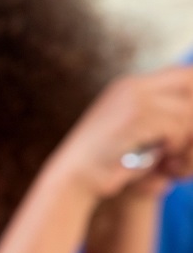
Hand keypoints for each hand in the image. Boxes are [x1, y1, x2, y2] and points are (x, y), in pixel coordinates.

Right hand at [44, 66, 192, 199]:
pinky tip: (160, 156)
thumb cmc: (105, 162)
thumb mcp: (131, 130)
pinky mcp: (134, 118)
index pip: (184, 74)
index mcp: (129, 86)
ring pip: (186, 111)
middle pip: (190, 84)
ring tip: (171, 154)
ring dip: (185, 138)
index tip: (189, 126)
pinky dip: (174, 146)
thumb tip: (190, 112)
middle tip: (184, 143)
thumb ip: (156, 114)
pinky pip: (175, 128)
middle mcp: (131, 86)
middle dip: (192, 118)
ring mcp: (132, 100)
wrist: (72, 178)